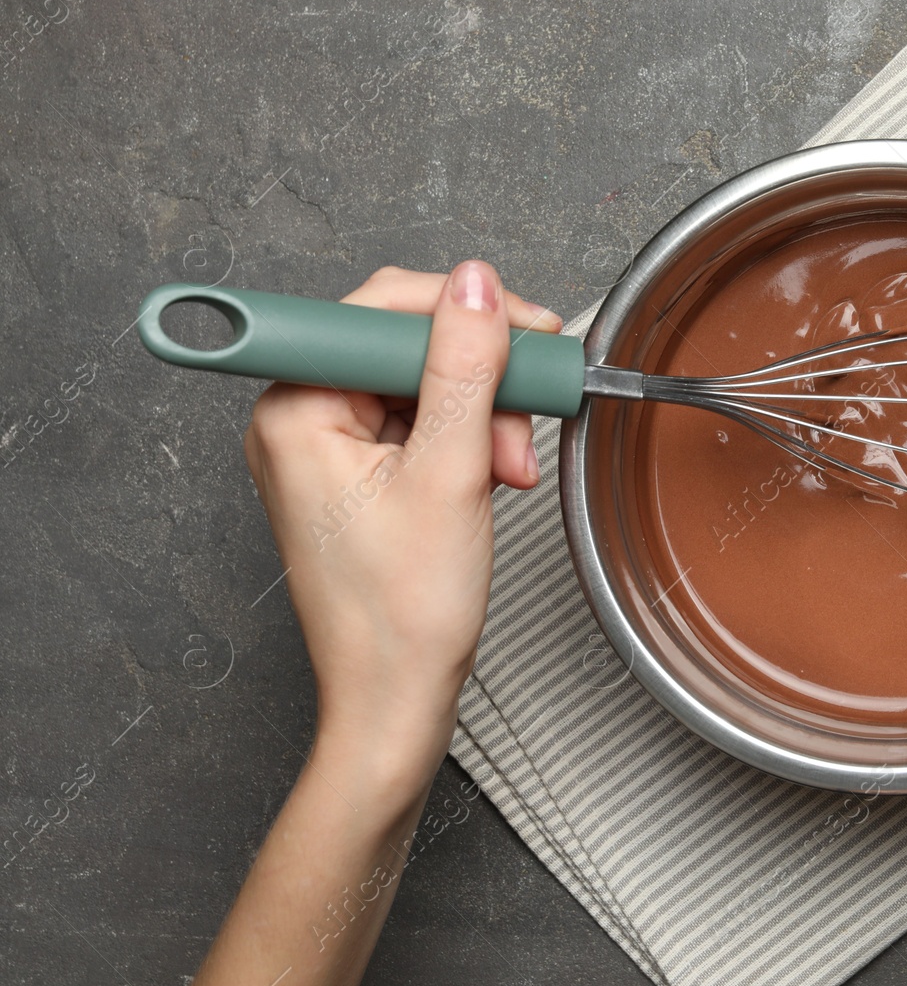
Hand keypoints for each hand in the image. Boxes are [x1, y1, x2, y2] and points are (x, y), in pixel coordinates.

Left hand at [243, 261, 561, 790]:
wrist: (395, 700)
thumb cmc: (401, 615)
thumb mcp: (449, 474)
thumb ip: (464, 369)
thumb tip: (475, 286)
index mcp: (295, 410)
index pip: (380, 309)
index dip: (462, 313)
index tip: (528, 332)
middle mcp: (299, 420)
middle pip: (405, 344)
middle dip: (481, 376)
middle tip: (531, 406)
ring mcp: (326, 449)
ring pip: (423, 384)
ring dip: (484, 413)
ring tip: (511, 464)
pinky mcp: (356, 475)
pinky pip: (420, 423)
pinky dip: (469, 441)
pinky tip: (494, 472)